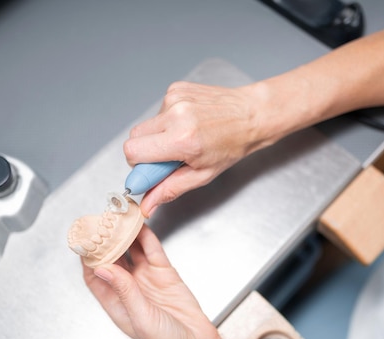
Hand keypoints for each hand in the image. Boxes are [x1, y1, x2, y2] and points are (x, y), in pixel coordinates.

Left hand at [83, 225, 296, 338]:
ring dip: (124, 235)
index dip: (88, 258)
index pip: (94, 276)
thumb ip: (123, 290)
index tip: (83, 241)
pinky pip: (152, 250)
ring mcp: (147, 279)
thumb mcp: (141, 317)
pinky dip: (146, 236)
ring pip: (131, 250)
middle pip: (111, 259)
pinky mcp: (165, 273)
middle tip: (100, 222)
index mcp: (116, 303)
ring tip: (117, 218)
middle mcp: (129, 288)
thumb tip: (102, 269)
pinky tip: (139, 225)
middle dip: (104, 241)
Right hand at [123, 81, 268, 216]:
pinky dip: (168, 120)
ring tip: (185, 137)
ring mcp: (175, 98)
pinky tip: (189, 123)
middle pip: (134, 137)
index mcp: (182, 140)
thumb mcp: (203, 175)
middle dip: (146, 150)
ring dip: (159, 134)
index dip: (138, 164)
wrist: (251, 115)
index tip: (153, 169)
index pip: (132, 151)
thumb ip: (170, 189)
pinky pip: (158, 110)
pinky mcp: (176, 88)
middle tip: (169, 156)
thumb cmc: (232, 145)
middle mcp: (176, 115)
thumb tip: (147, 205)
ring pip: (146, 124)